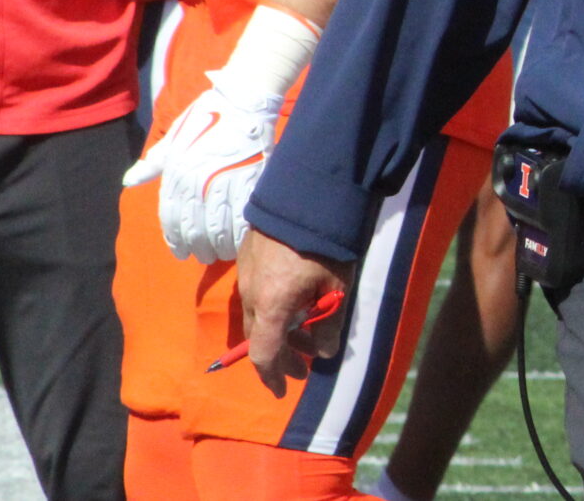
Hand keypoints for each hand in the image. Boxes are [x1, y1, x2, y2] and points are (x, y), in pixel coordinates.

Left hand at [121, 70, 280, 263]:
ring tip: (220, 254)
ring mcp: (222, 182)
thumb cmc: (206, 115)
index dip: (175, 239)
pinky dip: (238, 234)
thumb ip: (152, 163)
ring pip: (216, 226)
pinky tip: (238, 243)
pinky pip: (241, 216)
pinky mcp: (248, 180)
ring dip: (217, 245)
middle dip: (197, 246)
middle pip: (193, 227)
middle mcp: (196, 181)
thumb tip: (128, 181)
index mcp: (177, 172)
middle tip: (203, 256)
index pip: (170, 217)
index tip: (181, 252)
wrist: (243, 99)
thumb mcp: (174, 138)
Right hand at [234, 227, 350, 387]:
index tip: (283, 390)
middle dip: (280, 354)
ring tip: (306, 331)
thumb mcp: (337, 286)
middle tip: (303, 365)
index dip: (273, 376)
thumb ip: (329, 322)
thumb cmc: (326, 244)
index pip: (263, 354)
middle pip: (258, 335)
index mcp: (270, 306)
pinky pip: (255, 292)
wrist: (307, 193)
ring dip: (278, 328)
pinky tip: (296, 301)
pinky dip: (273, 306)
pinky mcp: (248, 254)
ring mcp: (246, 273)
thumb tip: (322, 353)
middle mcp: (250, 293)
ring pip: (256, 313)